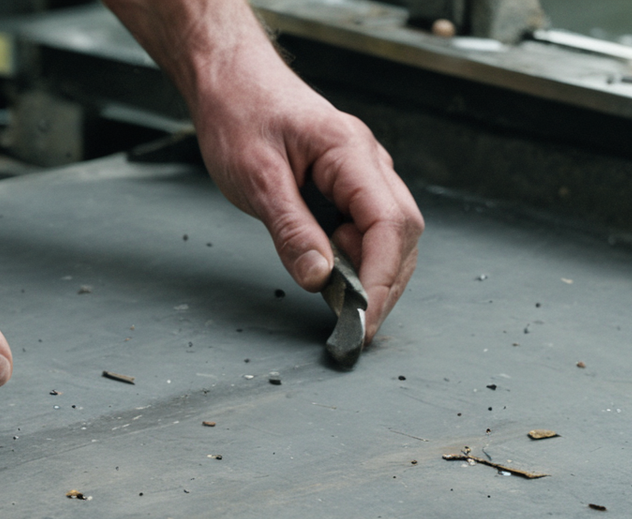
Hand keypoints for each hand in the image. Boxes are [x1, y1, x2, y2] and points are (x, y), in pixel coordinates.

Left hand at [192, 53, 423, 344]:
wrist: (229, 79)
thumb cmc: (240, 113)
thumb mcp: (256, 179)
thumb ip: (291, 230)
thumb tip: (319, 279)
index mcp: (350, 152)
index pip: (389, 223)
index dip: (382, 277)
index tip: (364, 317)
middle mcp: (366, 162)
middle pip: (402, 234)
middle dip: (385, 284)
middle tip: (356, 327)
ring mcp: (361, 174)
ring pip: (390, 235)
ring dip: (373, 275)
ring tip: (343, 307)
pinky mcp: (347, 186)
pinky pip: (366, 229)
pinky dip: (357, 260)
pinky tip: (334, 277)